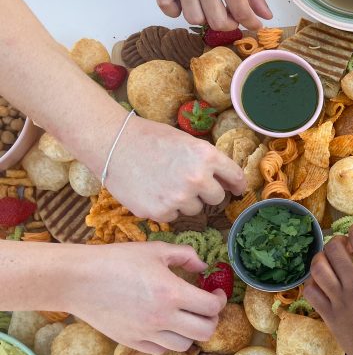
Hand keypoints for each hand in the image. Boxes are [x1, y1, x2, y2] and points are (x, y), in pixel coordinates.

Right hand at [66, 242, 226, 354]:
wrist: (78, 279)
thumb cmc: (116, 260)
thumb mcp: (155, 250)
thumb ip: (185, 256)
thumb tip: (204, 267)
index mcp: (172, 293)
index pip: (212, 308)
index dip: (220, 300)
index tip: (215, 293)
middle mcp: (162, 318)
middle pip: (206, 332)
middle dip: (211, 319)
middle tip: (205, 308)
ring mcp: (146, 333)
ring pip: (185, 345)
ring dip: (190, 332)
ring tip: (185, 317)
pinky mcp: (131, 342)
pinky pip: (161, 351)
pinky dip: (168, 341)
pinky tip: (164, 326)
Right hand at [104, 115, 245, 221]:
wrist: (113, 144)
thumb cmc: (151, 138)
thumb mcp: (187, 142)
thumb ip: (208, 161)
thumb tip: (229, 181)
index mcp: (207, 156)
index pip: (235, 177)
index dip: (237, 184)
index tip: (236, 189)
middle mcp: (197, 179)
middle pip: (217, 198)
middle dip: (207, 193)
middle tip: (190, 183)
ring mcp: (178, 198)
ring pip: (195, 209)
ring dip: (186, 201)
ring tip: (165, 183)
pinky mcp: (159, 212)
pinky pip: (173, 216)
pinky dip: (165, 208)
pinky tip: (152, 191)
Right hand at [157, 0, 271, 30]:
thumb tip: (265, 15)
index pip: (240, 11)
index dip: (251, 23)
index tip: (253, 24)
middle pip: (216, 21)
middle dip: (228, 24)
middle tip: (231, 15)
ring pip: (192, 17)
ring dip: (204, 18)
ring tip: (209, 8)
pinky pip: (164, 5)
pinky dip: (174, 11)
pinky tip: (185, 5)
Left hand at [304, 224, 352, 354]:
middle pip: (334, 248)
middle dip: (337, 241)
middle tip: (342, 247)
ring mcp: (339, 300)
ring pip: (318, 267)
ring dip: (321, 257)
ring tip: (328, 260)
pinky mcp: (328, 314)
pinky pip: (311, 291)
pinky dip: (313, 282)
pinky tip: (322, 282)